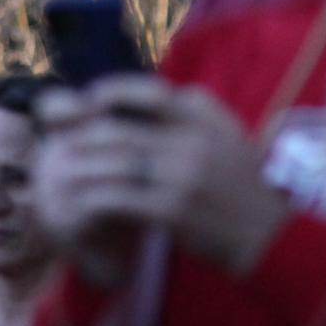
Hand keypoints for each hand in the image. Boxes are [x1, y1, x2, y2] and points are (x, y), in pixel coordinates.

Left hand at [34, 77, 289, 278]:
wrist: (269, 234)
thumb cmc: (239, 183)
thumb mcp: (224, 132)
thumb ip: (188, 110)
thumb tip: (140, 94)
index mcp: (203, 114)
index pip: (147, 91)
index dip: (108, 93)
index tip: (85, 102)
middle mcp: (191, 138)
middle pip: (120, 128)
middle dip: (81, 132)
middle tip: (56, 137)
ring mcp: (182, 173)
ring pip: (115, 162)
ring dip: (82, 166)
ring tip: (59, 171)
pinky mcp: (173, 209)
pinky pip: (121, 198)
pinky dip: (95, 198)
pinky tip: (79, 203)